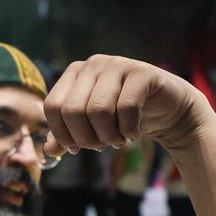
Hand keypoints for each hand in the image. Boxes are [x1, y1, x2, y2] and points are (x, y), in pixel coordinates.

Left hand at [44, 56, 208, 158]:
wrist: (168, 111)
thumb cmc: (123, 118)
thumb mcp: (91, 128)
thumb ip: (67, 137)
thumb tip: (47, 151)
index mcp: (74, 73)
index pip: (52, 106)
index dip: (62, 133)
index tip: (76, 149)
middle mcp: (93, 64)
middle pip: (72, 110)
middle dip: (86, 138)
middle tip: (101, 147)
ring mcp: (117, 64)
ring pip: (98, 110)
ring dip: (108, 136)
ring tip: (118, 141)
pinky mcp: (142, 72)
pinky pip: (126, 107)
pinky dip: (128, 130)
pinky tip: (133, 134)